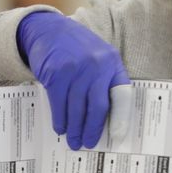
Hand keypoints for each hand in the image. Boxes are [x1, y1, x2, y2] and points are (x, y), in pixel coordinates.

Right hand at [17, 12, 130, 149]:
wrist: (49, 29)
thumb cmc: (77, 48)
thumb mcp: (99, 56)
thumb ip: (105, 80)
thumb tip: (106, 118)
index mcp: (112, 62)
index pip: (122, 95)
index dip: (121, 118)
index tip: (117, 136)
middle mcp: (97, 65)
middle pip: (98, 106)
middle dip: (93, 129)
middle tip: (88, 143)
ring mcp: (76, 69)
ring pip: (77, 108)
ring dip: (75, 128)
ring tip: (74, 141)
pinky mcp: (56, 73)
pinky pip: (59, 104)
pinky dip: (60, 119)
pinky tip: (61, 127)